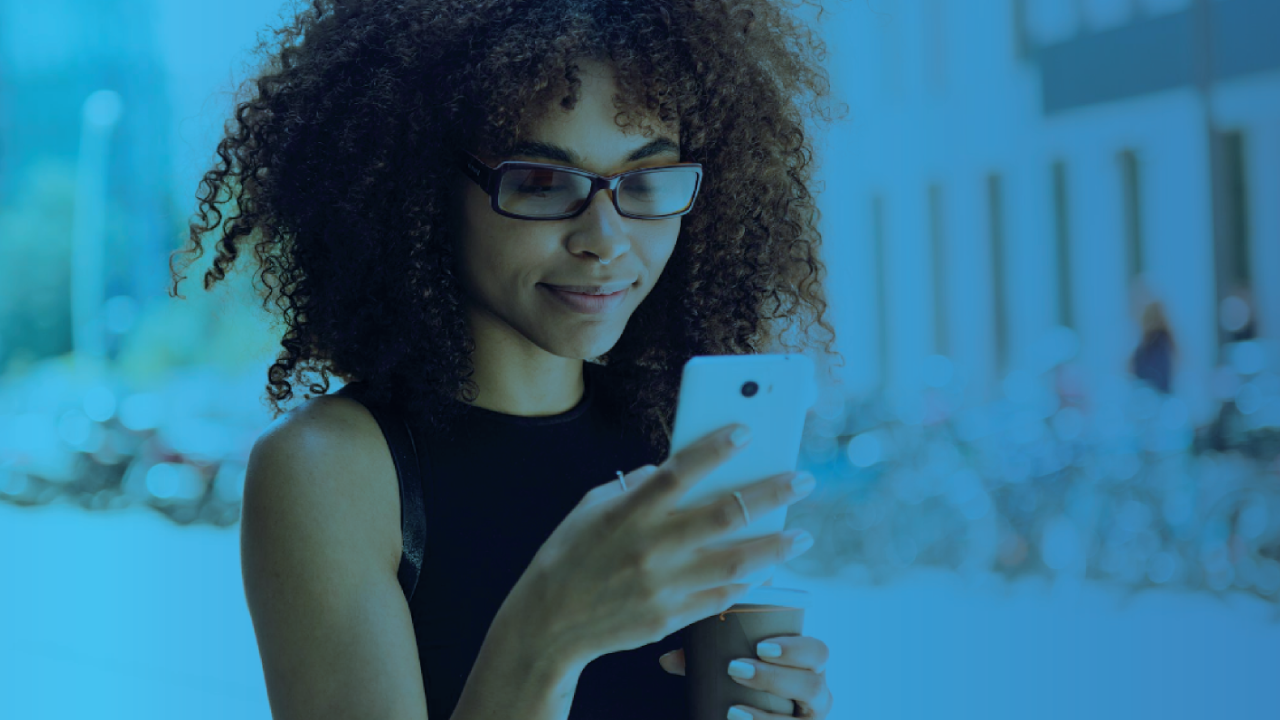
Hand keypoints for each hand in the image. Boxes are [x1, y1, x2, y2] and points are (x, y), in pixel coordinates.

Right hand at [512, 424, 817, 665]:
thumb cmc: (569, 557)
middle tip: (802, 481)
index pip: (680, 470)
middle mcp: (650, 545)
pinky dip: (747, 583)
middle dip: (771, 494)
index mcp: (628, 511)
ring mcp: (663, 584)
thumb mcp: (590, 508)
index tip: (748, 431)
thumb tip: (666, 467)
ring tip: (802, 536)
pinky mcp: (669, 616)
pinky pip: (719, 596)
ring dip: (775, 546)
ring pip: (735, 560)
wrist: (547, 623)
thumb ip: (632, 485)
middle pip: (724, 513)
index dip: (716, 448)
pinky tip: (767, 571)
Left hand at [657, 578, 832, 718]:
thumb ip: (706, 656)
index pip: (818, 652)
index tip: (760, 647)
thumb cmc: (752, 676)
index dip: (795, 649)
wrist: (756, 706)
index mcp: (811, 664)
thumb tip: (667, 660)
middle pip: (812, 685)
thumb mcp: (735, 662)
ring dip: (766, 717)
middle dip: (774, 678)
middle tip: (735, 669)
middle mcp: (817, 694)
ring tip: (732, 711)